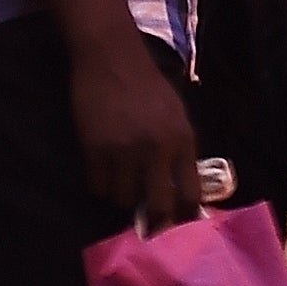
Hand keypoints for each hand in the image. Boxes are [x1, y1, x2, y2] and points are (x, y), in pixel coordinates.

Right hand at [72, 29, 202, 229]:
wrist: (113, 60)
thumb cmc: (149, 86)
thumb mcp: (177, 115)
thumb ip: (180, 149)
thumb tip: (181, 186)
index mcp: (183, 140)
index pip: (191, 192)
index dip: (186, 215)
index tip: (181, 225)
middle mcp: (157, 149)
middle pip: (158, 205)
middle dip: (154, 220)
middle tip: (149, 226)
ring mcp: (125, 150)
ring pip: (123, 198)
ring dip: (122, 198)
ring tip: (122, 185)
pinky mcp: (95, 148)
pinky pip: (97, 185)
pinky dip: (100, 185)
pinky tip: (103, 173)